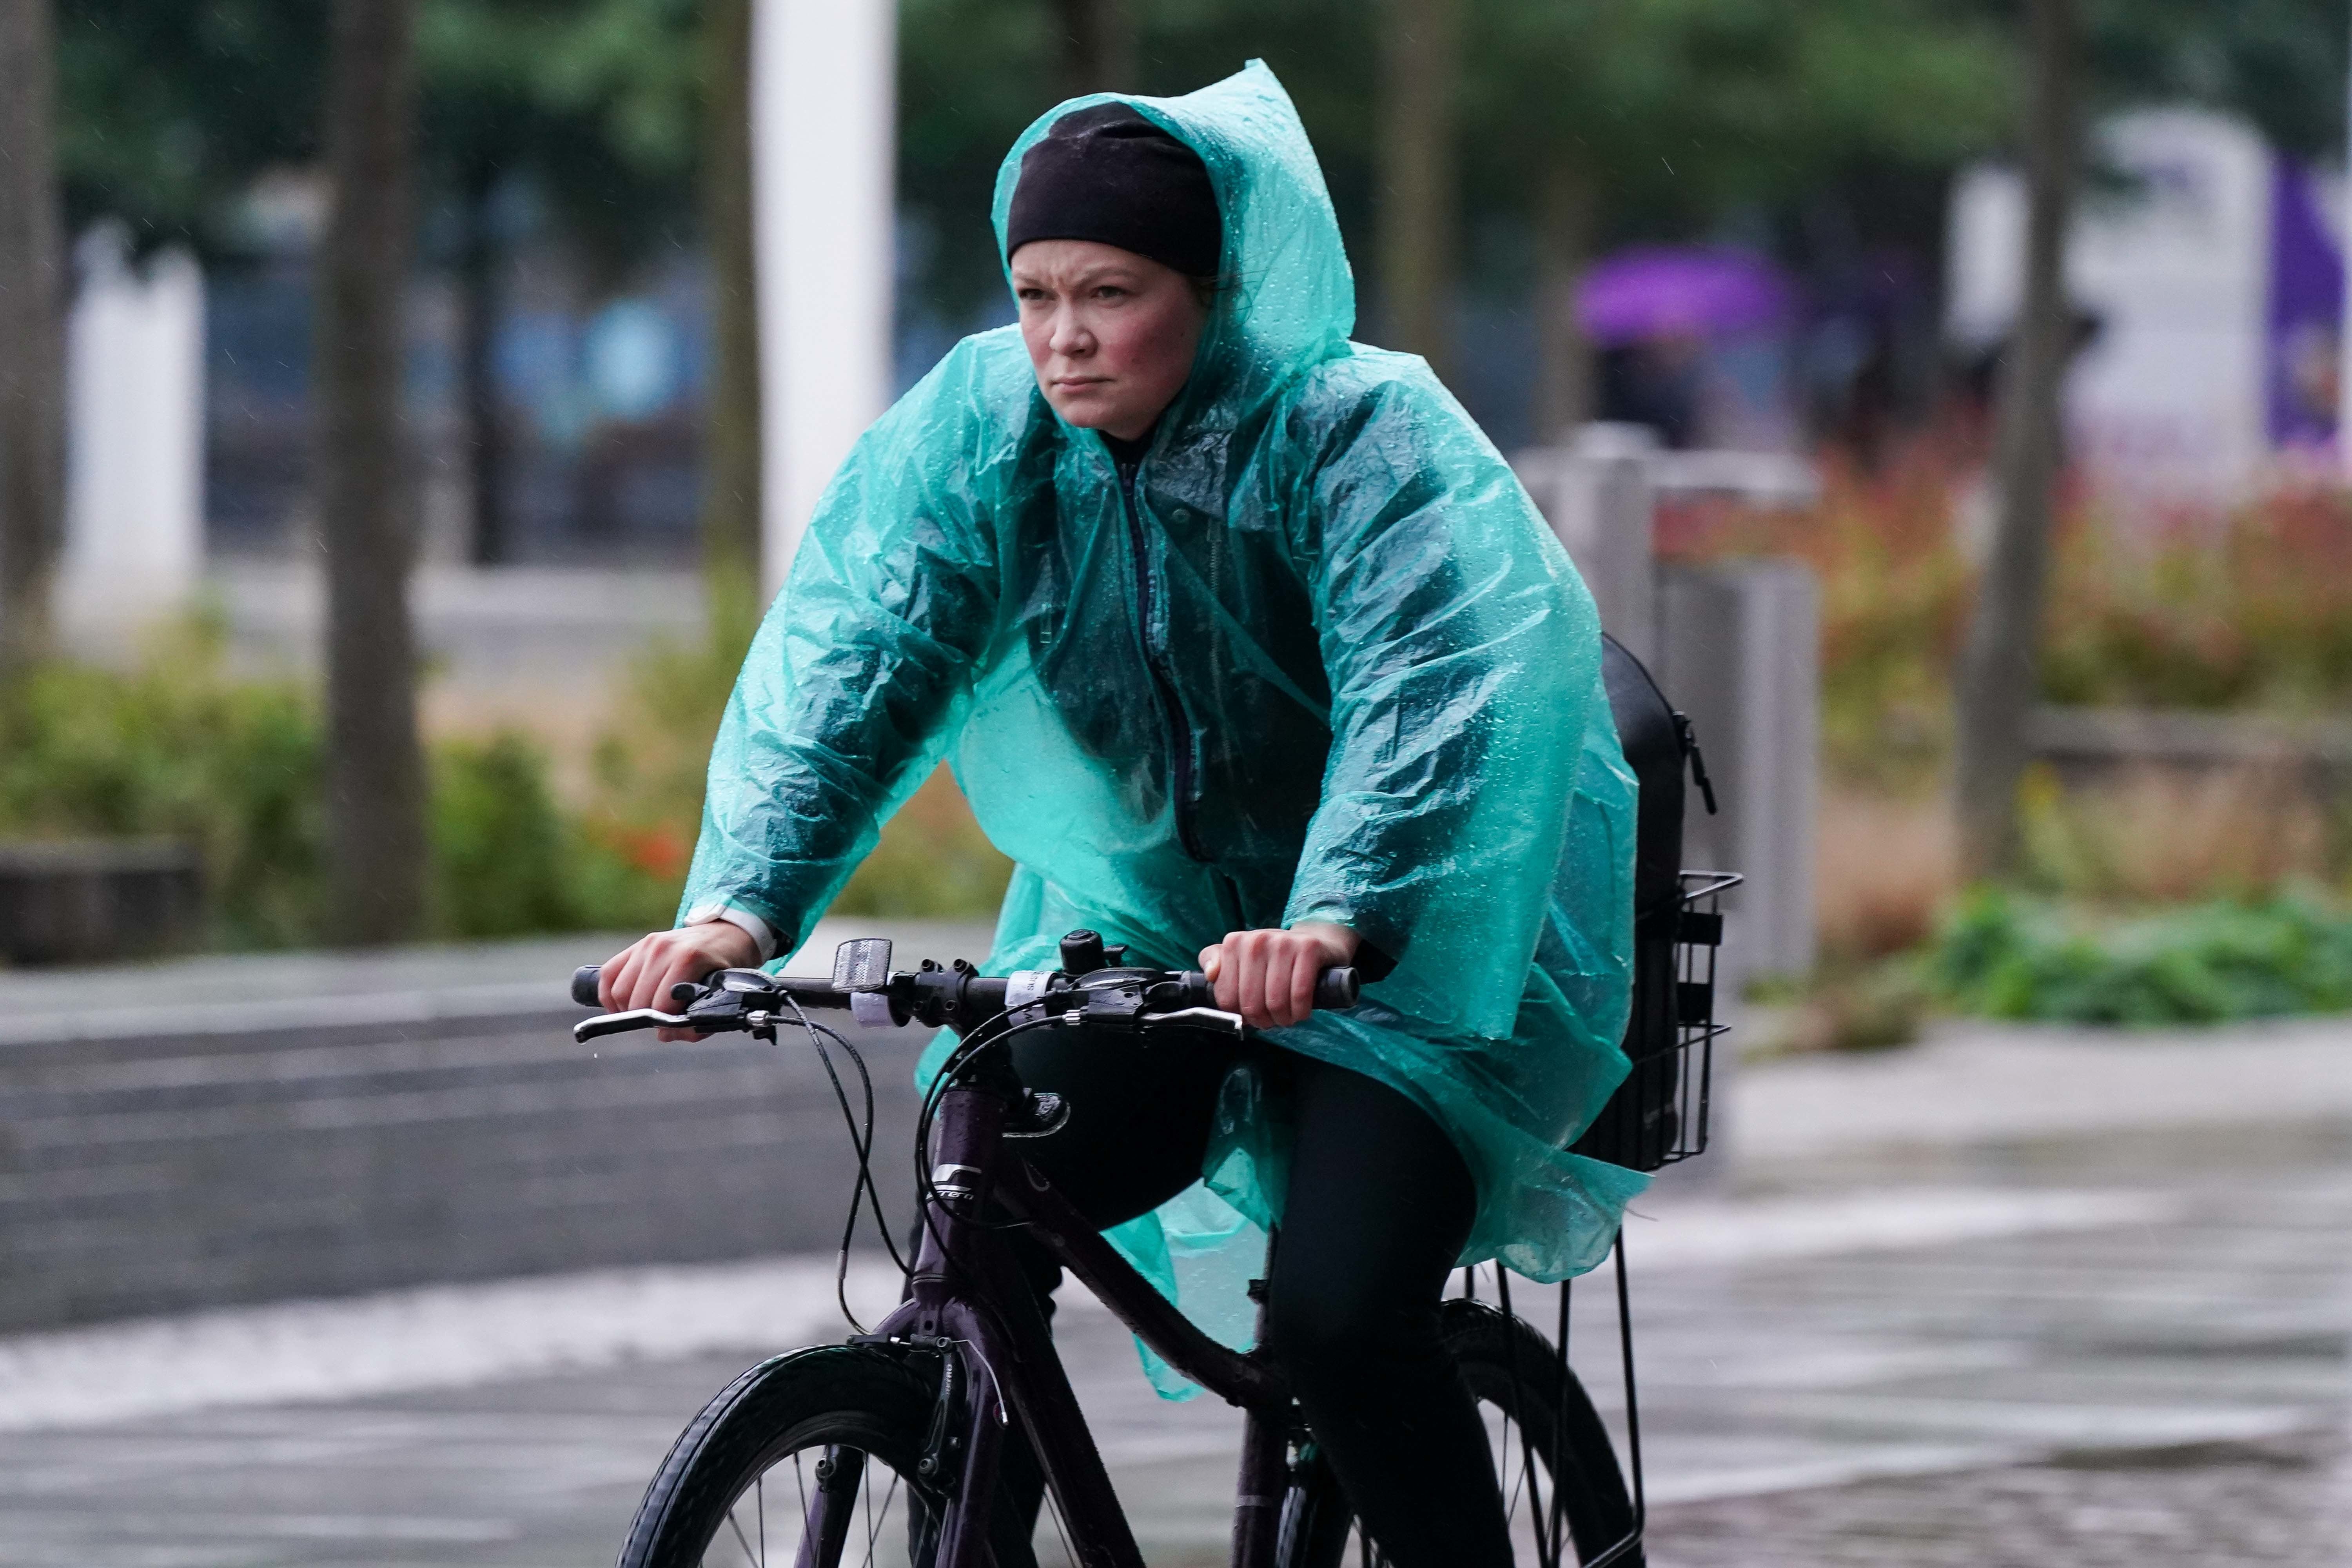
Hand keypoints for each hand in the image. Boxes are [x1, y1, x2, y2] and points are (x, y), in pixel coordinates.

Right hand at [598, 923, 761, 1041]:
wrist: (723, 934)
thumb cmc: (722, 967)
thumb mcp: (720, 995)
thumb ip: (696, 1022)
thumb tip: (665, 1034)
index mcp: (688, 958)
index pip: (661, 1004)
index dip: (664, 1023)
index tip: (671, 1027)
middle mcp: (663, 949)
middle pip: (637, 1000)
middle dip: (647, 1018)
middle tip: (660, 1020)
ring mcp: (646, 945)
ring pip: (619, 990)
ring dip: (628, 1009)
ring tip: (644, 1013)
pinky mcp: (634, 946)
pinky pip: (608, 975)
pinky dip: (610, 995)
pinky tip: (622, 1005)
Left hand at [1200, 922, 1358, 1029]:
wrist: (1313, 942)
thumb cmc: (1272, 958)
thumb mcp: (1239, 957)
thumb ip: (1214, 961)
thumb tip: (1211, 974)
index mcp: (1234, 943)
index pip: (1227, 999)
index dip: (1240, 1016)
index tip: (1251, 1015)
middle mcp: (1256, 940)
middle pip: (1251, 1004)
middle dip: (1262, 1021)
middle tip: (1271, 1019)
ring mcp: (1282, 942)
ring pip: (1275, 1002)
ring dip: (1283, 1019)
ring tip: (1286, 1017)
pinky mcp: (1308, 948)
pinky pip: (1300, 994)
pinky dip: (1300, 1011)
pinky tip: (1301, 1012)